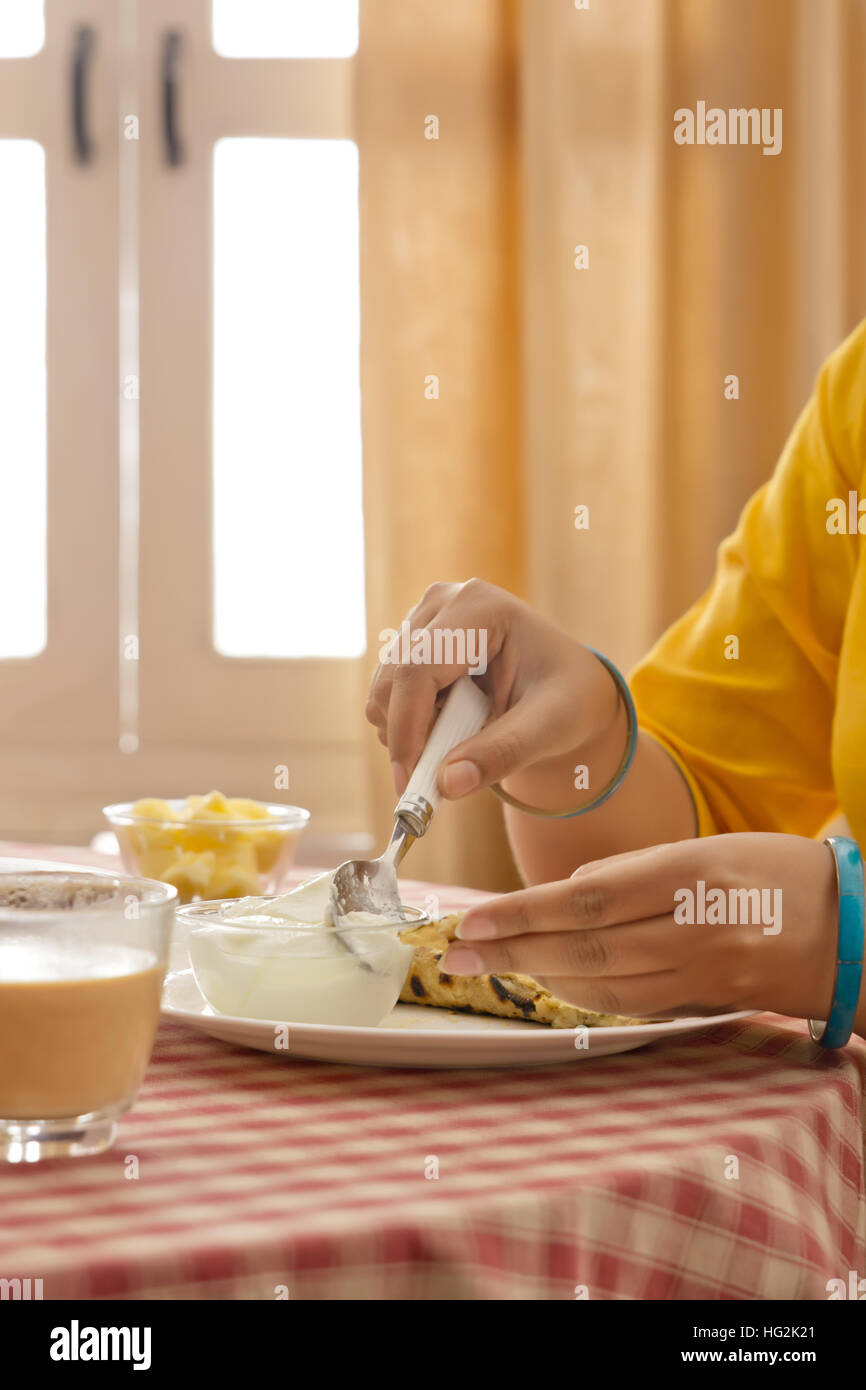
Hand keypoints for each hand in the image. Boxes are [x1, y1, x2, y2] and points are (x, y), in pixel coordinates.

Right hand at [365, 578, 618, 797]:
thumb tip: (447, 783)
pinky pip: (388, 695)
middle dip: (405, 736)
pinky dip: (408, 724)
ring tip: (461, 741)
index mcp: (482, 608)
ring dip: (409, 731)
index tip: (411, 781)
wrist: (569, 689)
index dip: (407, 727)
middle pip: (392, 679)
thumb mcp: (549, 729)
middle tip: (436, 777)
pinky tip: (449, 726)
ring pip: (384, 690)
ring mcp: (424, 618)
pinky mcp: (413, 642)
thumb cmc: (569, 700)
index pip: (419, 668)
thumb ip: (502, 754)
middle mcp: (445, 602)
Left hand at [440, 833, 840, 1021]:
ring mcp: (702, 974)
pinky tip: (546, 982)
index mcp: (692, 875)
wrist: (851, 930)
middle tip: (453, 954)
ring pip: (601, 983)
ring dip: (535, 976)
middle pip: (584, 948)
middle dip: (510, 952)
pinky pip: (630, 1004)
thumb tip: (563, 899)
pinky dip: (581, 995)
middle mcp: (695, 930)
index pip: (588, 901)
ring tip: (485, 967)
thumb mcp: (707, 848)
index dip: (523, 914)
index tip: (472, 920)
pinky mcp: (704, 1004)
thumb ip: (633, 873)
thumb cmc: (772, 873)